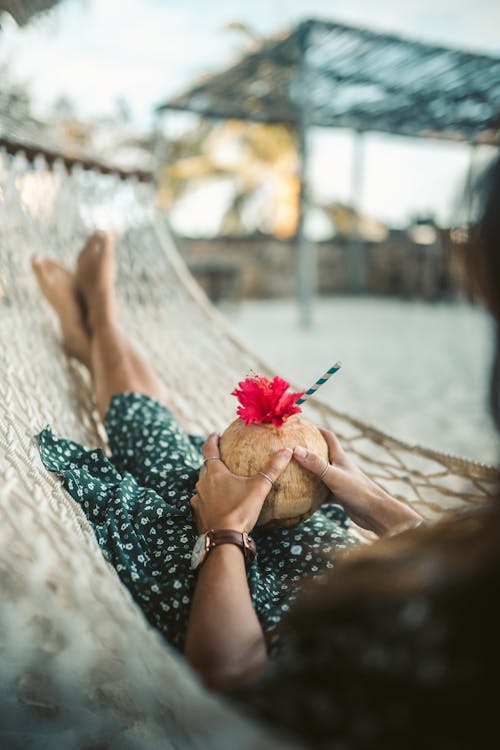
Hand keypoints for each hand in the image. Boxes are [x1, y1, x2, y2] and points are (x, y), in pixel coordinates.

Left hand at [191, 433, 292, 533]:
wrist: (224, 538)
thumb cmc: (240, 510)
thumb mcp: (259, 488)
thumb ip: (272, 469)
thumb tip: (287, 451)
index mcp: (215, 472)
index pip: (209, 449)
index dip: (212, 439)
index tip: (215, 433)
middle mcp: (202, 483)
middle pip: (205, 467)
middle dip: (212, 461)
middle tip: (221, 457)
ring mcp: (198, 499)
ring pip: (202, 484)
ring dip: (209, 481)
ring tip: (220, 482)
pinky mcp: (197, 513)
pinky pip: (201, 501)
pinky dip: (208, 498)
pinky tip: (216, 503)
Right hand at [293, 428, 421, 535]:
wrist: (375, 513)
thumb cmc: (358, 491)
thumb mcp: (334, 475)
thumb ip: (315, 463)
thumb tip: (295, 449)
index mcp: (340, 457)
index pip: (328, 437)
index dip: (316, 429)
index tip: (301, 426)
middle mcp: (339, 467)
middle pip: (322, 454)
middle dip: (308, 450)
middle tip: (290, 449)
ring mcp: (339, 481)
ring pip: (320, 474)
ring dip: (308, 473)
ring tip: (290, 472)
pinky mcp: (339, 495)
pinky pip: (321, 492)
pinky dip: (311, 493)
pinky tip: (300, 497)